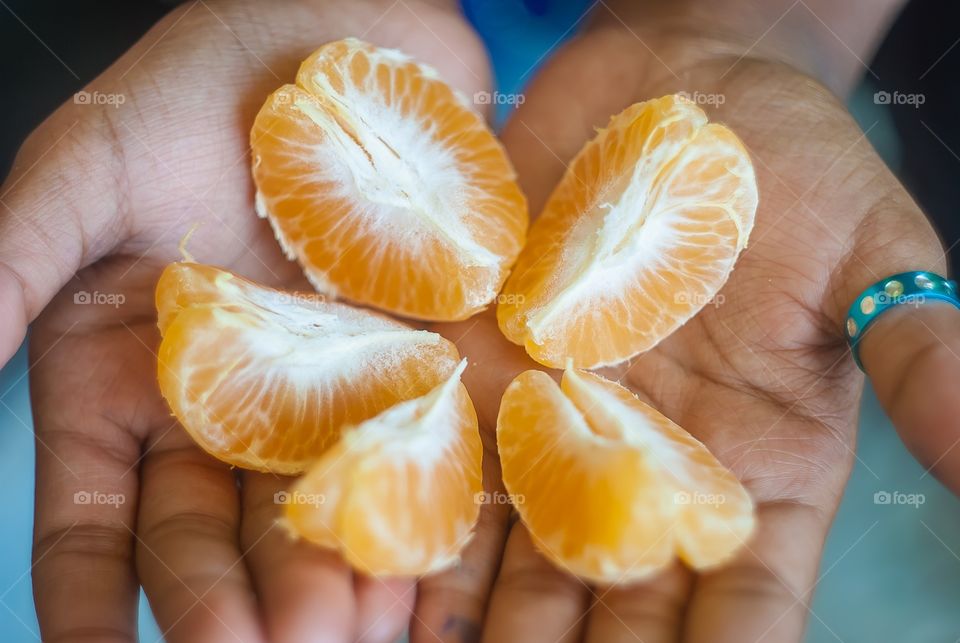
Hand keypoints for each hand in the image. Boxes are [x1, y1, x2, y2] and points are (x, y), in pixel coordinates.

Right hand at [1, 1, 497, 640]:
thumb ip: (13, 264)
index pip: (98, 516)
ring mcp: (324, 395)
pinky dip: (408, 522)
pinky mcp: (410, 369)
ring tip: (341, 638)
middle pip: (211, 536)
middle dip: (224, 607)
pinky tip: (412, 581)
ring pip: (309, 517)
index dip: (95, 596)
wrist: (342, 42)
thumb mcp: (88, 170)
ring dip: (320, 587)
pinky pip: (407, 461)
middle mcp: (227, 407)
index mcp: (129, 379)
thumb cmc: (201, 89)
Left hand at [474, 3, 956, 641]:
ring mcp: (555, 433)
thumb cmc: (789, 164)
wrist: (673, 83)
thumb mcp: (870, 250)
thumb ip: (920, 356)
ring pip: (517, 568)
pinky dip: (414, 533)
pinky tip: (380, 581)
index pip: (739, 607)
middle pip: (612, 614)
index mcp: (754, 473)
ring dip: (484, 631)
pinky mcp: (483, 377)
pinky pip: (446, 473)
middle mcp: (646, 473)